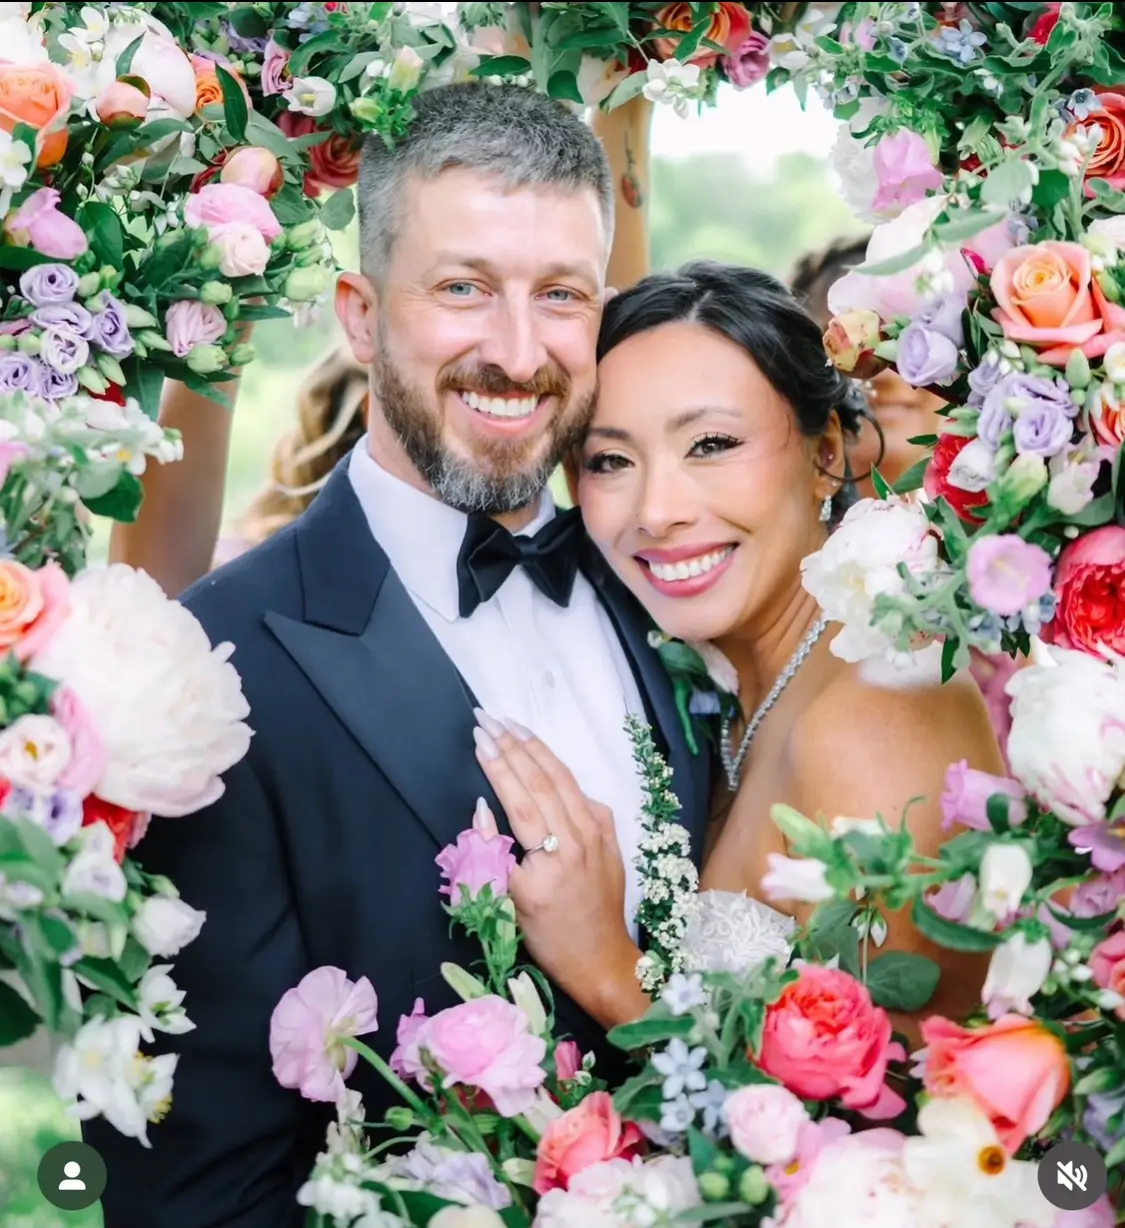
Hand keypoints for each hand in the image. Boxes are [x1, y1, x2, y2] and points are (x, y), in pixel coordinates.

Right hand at [472, 709, 642, 1022]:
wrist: (600, 959)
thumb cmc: (548, 938)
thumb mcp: (509, 904)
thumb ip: (494, 852)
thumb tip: (482, 808)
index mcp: (550, 859)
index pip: (519, 799)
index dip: (498, 766)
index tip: (479, 738)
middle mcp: (577, 840)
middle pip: (542, 781)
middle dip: (513, 745)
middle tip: (488, 718)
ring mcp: (598, 835)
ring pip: (564, 781)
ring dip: (537, 749)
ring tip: (513, 725)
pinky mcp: (609, 836)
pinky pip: (582, 796)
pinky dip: (561, 773)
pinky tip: (544, 759)